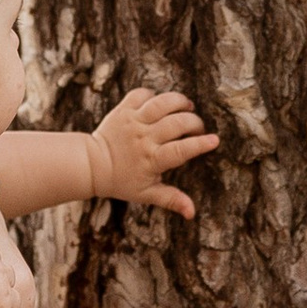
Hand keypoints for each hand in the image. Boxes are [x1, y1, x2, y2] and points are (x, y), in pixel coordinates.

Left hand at [91, 85, 221, 216]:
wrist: (92, 165)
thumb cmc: (121, 181)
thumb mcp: (146, 194)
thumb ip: (171, 200)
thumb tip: (192, 213)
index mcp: (152, 159)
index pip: (181, 150)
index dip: (200, 144)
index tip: (215, 140)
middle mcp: (143, 138)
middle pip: (176, 123)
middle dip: (194, 122)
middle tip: (198, 128)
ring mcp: (132, 121)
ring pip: (161, 102)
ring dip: (179, 101)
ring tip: (187, 106)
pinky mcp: (123, 109)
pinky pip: (141, 94)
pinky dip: (153, 94)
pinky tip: (160, 103)